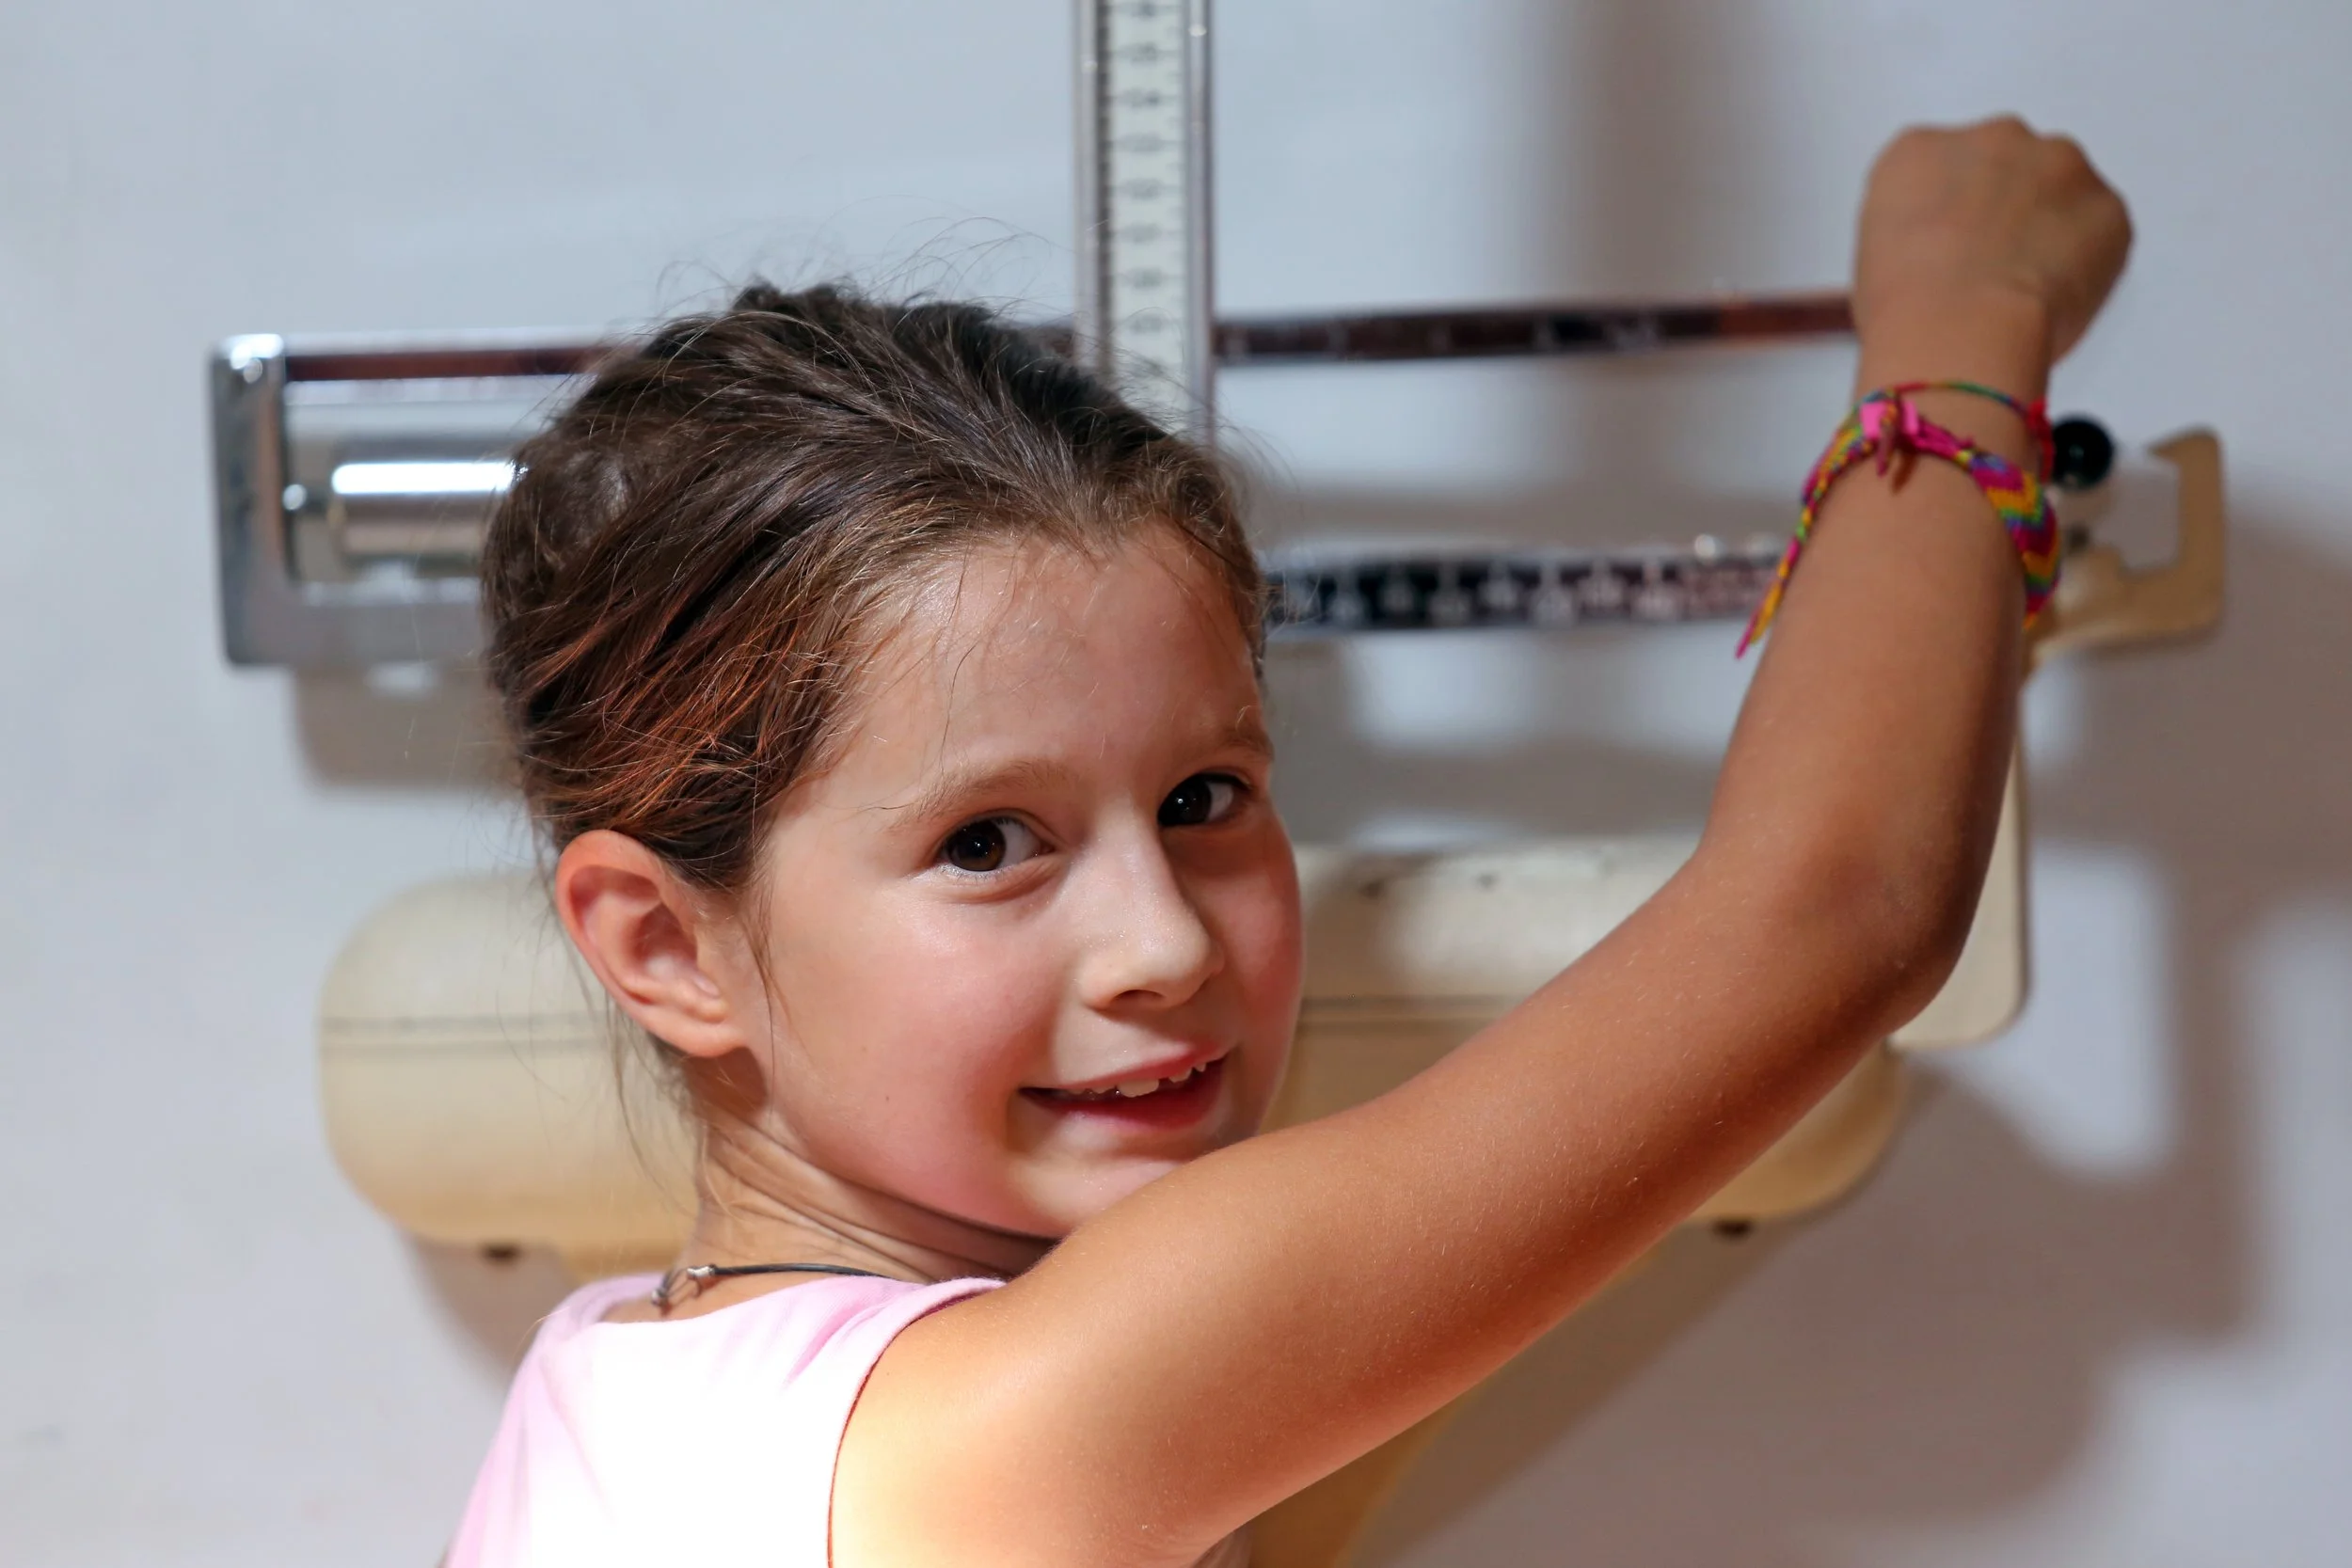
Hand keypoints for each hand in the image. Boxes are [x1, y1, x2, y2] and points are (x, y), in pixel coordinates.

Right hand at [1853, 117, 2132, 387]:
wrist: (1960, 327)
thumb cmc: (1904, 304)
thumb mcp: (1873, 256)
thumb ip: (1914, 227)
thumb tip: (1942, 251)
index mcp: (1919, 151)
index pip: (1936, 169)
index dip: (1946, 213)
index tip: (1946, 247)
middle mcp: (1992, 137)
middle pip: (2006, 165)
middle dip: (2004, 207)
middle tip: (1989, 267)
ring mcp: (2057, 163)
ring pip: (2060, 189)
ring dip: (2049, 225)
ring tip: (2024, 286)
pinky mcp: (2107, 203)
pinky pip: (2101, 228)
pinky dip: (2088, 259)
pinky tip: (2056, 296)